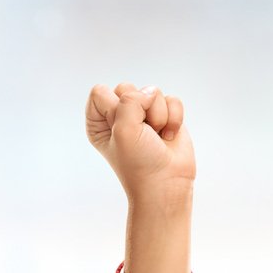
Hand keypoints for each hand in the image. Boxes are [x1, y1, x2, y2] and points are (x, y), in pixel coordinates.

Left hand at [86, 81, 194, 204]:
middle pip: (127, 88)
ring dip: (158, 116)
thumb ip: (130, 100)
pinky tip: (168, 137)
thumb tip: (151, 92)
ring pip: (152, 92)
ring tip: (156, 137)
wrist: (166, 184)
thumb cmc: (139, 164)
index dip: (113, 107)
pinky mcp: (165, 116)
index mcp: (98, 122)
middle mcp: (119, 116)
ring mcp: (143, 115)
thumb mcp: (123, 130)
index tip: (121, 130)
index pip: (99, 92)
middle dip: (139, 110)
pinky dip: (174, 119)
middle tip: (141, 135)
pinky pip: (172, 100)